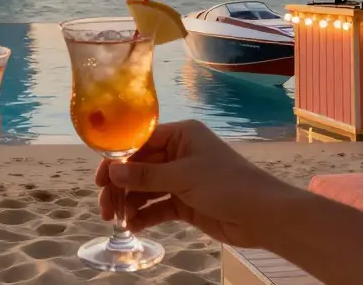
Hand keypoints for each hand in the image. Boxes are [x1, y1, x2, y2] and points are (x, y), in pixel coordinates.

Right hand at [95, 120, 298, 247]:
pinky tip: (134, 226)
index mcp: (181, 136)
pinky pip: (158, 206)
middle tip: (105, 208)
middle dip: (121, 187)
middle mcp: (179, 153)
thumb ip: (147, 175)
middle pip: (139, 167)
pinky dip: (145, 215)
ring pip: (146, 188)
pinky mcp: (186, 202)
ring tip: (117, 220)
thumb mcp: (184, 177)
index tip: (100, 179)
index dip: (117, 160)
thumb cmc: (227, 184)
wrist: (263, 216)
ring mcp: (182, 179)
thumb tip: (112, 172)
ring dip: (130, 203)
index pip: (140, 142)